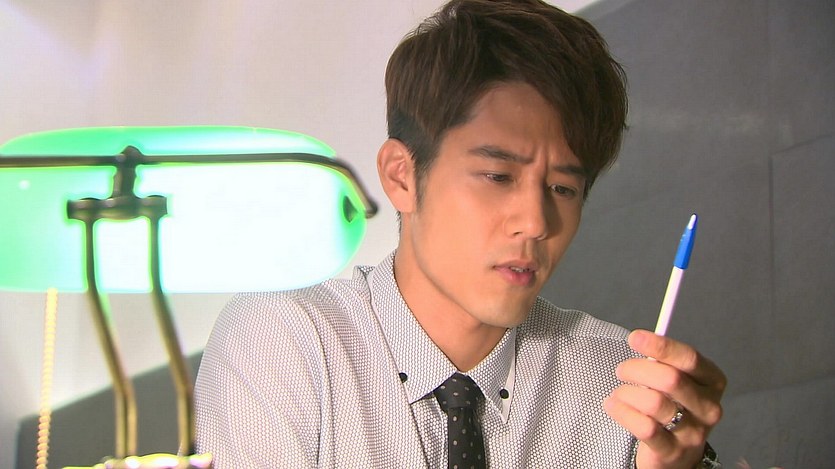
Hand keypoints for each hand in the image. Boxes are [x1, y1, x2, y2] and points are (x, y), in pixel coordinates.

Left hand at [604, 329, 725, 467]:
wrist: (677, 453)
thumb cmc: (673, 405)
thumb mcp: (676, 381)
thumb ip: (664, 362)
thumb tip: (640, 340)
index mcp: (712, 381)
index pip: (689, 358)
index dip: (661, 346)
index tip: (635, 338)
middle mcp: (709, 407)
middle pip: (670, 379)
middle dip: (637, 369)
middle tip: (622, 370)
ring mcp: (693, 432)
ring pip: (654, 402)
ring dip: (627, 392)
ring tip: (619, 392)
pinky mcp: (673, 451)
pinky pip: (644, 427)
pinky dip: (622, 412)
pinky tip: (613, 405)